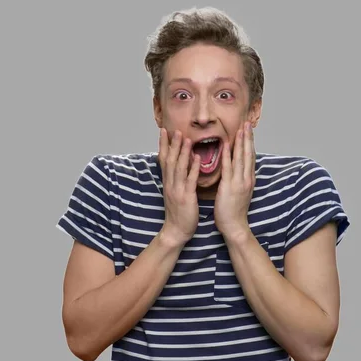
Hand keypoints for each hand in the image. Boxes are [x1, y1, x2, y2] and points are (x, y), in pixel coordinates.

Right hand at [158, 128, 200, 245]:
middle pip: (170, 160)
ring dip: (182, 153)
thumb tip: (178, 166)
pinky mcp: (186, 198)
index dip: (163, 145)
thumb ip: (175, 179)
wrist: (176, 231)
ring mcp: (177, 190)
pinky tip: (197, 159)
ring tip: (186, 139)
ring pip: (178, 168)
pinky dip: (193, 168)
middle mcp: (170, 184)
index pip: (163, 160)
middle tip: (175, 129)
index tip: (164, 131)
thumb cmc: (178, 212)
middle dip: (172, 144)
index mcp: (168, 182)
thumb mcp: (174, 193)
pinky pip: (190, 181)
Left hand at [214, 122, 255, 238]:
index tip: (249, 131)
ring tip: (241, 129)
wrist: (235, 227)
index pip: (250, 157)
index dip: (250, 143)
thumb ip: (240, 180)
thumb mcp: (240, 193)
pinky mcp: (229, 186)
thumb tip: (239, 171)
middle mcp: (246, 178)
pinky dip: (227, 155)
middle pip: (248, 154)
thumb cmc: (234, 212)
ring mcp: (239, 182)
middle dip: (248, 138)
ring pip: (241, 158)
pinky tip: (225, 145)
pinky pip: (228, 168)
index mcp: (248, 180)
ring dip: (241, 142)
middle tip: (247, 123)